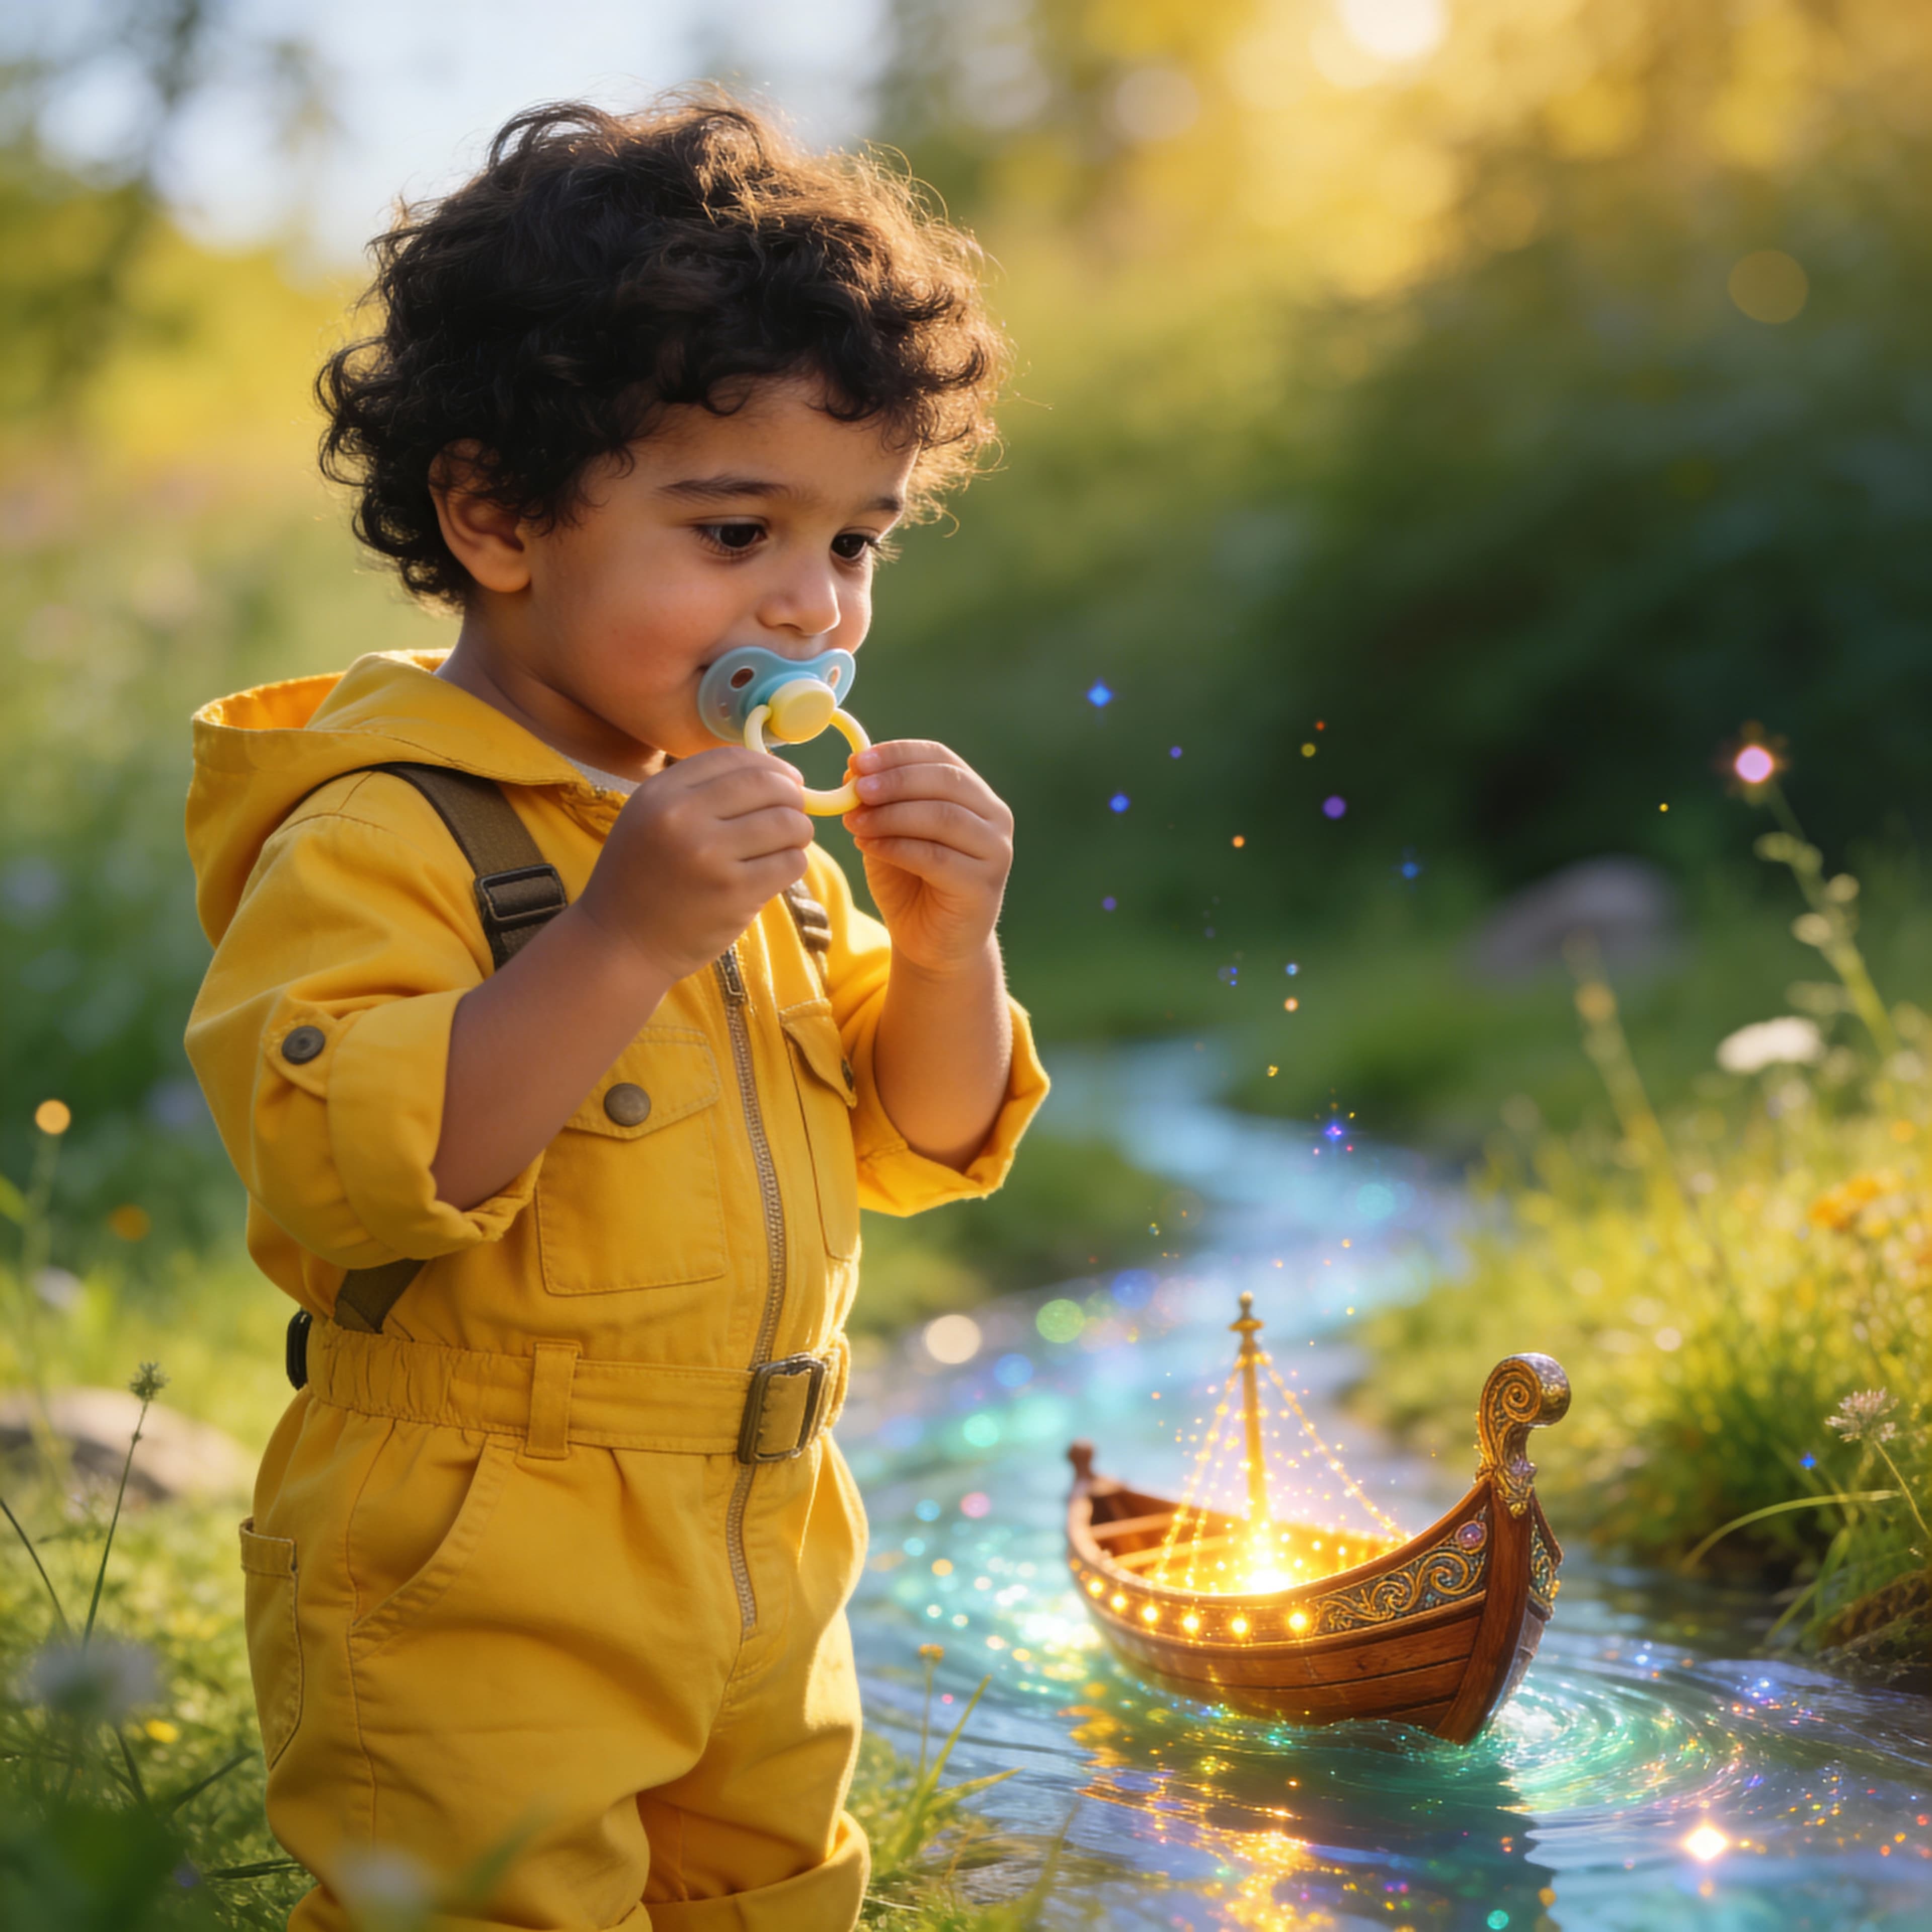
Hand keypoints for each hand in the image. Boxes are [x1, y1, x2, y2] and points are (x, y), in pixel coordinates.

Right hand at [577, 747, 810, 982]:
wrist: (620, 943)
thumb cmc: (640, 880)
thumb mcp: (649, 818)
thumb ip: (699, 792)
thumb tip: (773, 775)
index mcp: (660, 793)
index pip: (732, 757)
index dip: (771, 764)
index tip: (788, 779)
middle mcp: (683, 818)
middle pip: (767, 786)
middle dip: (793, 796)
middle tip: (796, 811)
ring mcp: (710, 856)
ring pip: (787, 824)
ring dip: (799, 831)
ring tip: (790, 843)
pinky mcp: (735, 894)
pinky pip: (790, 863)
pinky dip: (793, 863)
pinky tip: (777, 871)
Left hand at [843, 741, 1012, 974]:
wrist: (932, 944)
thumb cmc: (911, 883)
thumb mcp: (888, 833)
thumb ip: (878, 803)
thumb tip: (852, 768)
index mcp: (975, 795)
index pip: (941, 758)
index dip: (899, 754)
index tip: (858, 760)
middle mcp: (995, 818)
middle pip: (946, 782)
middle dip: (896, 780)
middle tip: (856, 788)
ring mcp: (995, 852)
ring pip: (942, 817)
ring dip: (892, 814)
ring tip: (854, 821)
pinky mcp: (983, 886)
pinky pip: (936, 857)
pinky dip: (896, 846)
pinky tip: (868, 845)